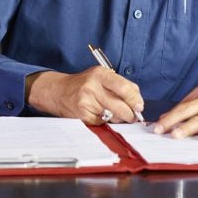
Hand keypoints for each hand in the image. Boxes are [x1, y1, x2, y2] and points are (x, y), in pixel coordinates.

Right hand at [25, 68, 143, 124]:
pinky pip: (101, 123)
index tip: (139, 106)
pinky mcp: (81, 116)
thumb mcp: (101, 76)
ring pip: (112, 117)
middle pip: (120, 106)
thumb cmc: (85, 84)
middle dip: (130, 114)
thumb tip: (138, 101)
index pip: (124, 87)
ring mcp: (85, 102)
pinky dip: (105, 122)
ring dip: (118, 119)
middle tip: (133, 116)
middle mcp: (92, 87)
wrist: (58, 91)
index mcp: (100, 74)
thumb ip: (121, 85)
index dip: (135, 99)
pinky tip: (100, 116)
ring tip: (114, 113)